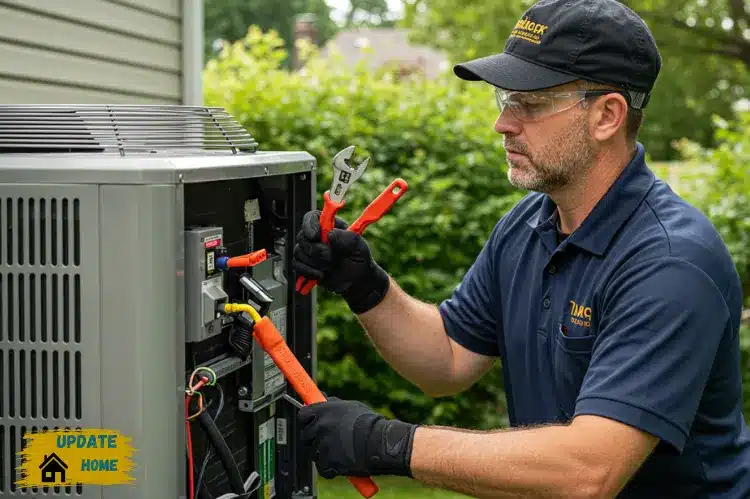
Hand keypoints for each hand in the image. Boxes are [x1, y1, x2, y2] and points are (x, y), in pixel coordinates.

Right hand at [293, 210, 389, 313]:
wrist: (357, 281)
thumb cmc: (359, 259)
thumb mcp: (359, 245)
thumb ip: (346, 237)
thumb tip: (330, 234)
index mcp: (329, 226)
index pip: (312, 217)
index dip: (310, 225)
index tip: (315, 236)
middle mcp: (317, 236)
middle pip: (302, 237)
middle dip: (316, 250)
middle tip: (331, 258)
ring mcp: (309, 250)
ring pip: (298, 252)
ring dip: (314, 262)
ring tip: (330, 267)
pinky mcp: (305, 264)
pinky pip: (297, 265)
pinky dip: (308, 271)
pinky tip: (321, 275)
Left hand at [298, 396, 417, 478]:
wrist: (380, 443)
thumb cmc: (369, 424)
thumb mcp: (350, 407)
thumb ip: (332, 404)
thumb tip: (321, 398)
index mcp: (323, 411)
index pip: (303, 415)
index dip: (308, 421)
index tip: (312, 424)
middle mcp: (319, 427)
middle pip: (305, 435)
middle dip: (314, 439)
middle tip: (328, 440)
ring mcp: (321, 445)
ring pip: (313, 452)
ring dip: (323, 453)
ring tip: (341, 450)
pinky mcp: (326, 463)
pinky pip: (322, 467)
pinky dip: (331, 467)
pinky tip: (343, 461)